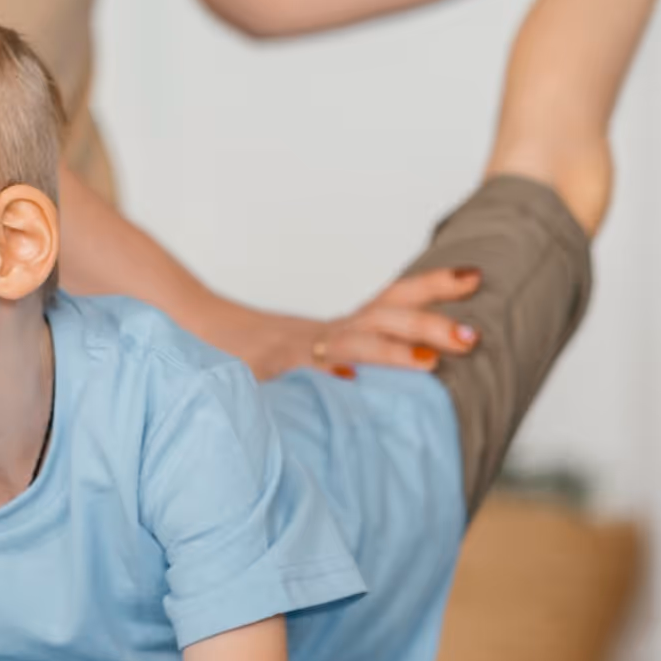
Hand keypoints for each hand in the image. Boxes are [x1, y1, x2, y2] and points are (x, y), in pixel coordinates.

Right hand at [190, 266, 481, 381]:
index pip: (393, 298)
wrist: (183, 331)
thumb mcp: (302, 359)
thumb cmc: (246, 356)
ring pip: (353, 340)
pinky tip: (348, 377)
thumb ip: (341, 366)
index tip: (477, 276)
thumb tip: (382, 383)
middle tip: (473, 336)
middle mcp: (322, 333)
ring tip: (433, 362)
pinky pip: (302, 367)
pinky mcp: (268, 366)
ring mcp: (295, 349)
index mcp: (336, 329)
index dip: (433, 286)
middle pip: (384, 314)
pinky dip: (325, 368)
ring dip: (394, 348)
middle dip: (429, 322)